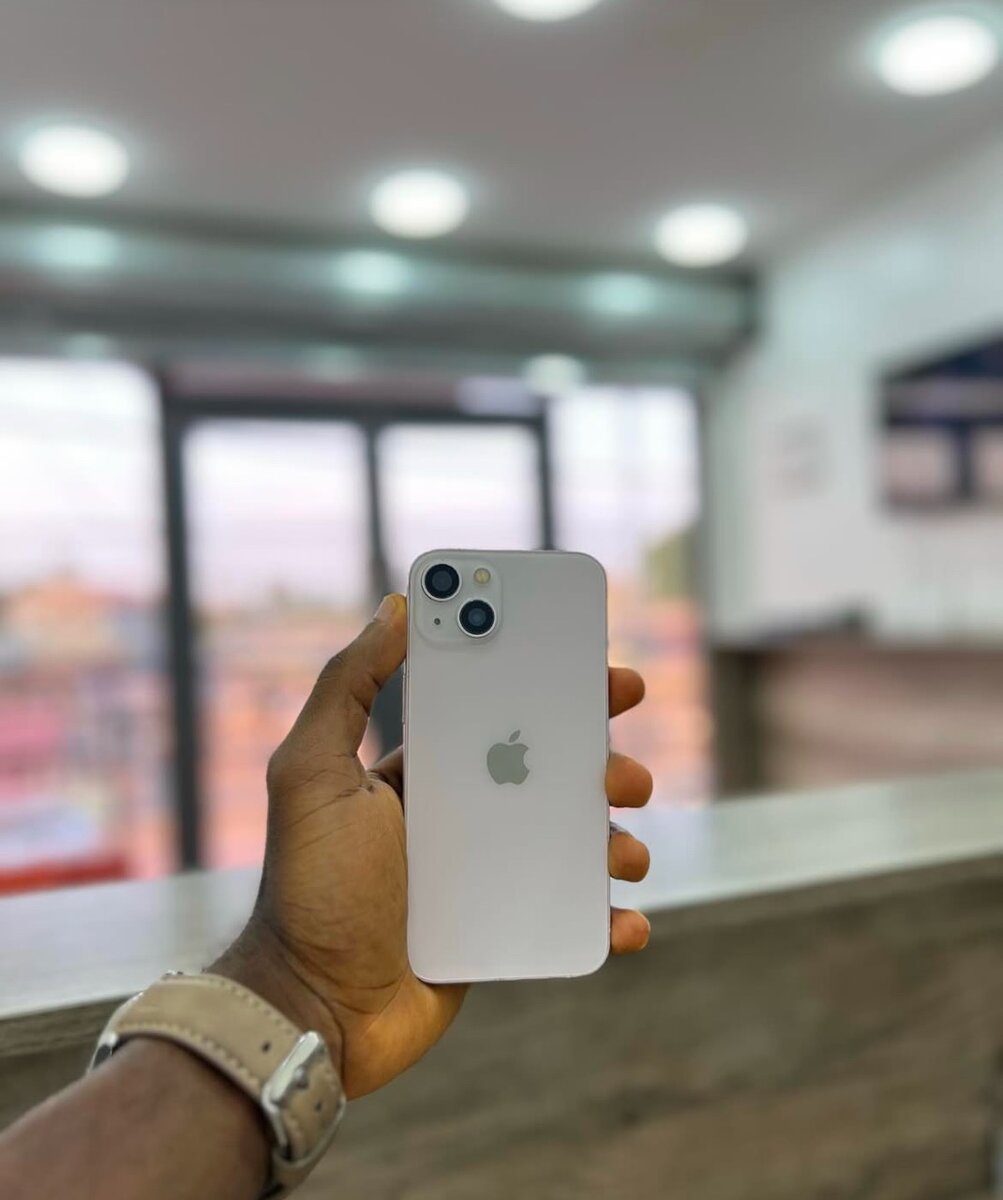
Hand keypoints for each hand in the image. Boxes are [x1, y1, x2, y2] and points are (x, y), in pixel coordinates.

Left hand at [215, 593, 652, 1098]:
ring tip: (626, 850)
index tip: (599, 670)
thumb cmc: (311, 886)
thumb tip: (397, 607)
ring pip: (570, 842)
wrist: (314, 1008)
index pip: (497, 714)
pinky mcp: (502, 930)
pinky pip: (569, 916)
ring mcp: (485, 876)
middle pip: (549, 773)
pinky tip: (627, 920)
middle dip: (600, 762)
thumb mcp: (312, 771)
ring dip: (613, 839)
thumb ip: (347, 686)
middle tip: (627, 769)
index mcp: (423, 771)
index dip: (550, 687)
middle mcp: (460, 815)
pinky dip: (607, 918)